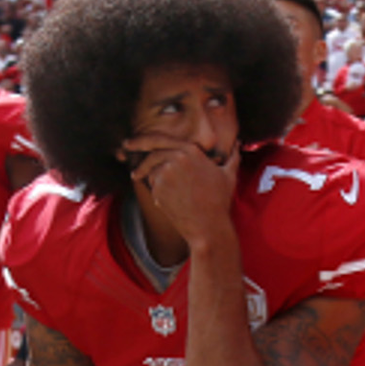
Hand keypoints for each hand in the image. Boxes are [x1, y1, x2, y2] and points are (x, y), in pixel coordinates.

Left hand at [122, 134, 239, 244]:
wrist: (208, 226)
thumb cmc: (219, 201)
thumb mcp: (229, 175)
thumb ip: (232, 156)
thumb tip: (238, 144)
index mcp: (191, 150)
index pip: (159, 139)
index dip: (141, 139)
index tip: (131, 141)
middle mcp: (176, 158)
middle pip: (150, 153)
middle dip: (136, 149)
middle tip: (126, 150)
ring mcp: (165, 174)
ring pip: (151, 171)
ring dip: (152, 176)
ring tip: (165, 188)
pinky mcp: (158, 189)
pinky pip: (153, 186)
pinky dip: (158, 192)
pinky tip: (171, 202)